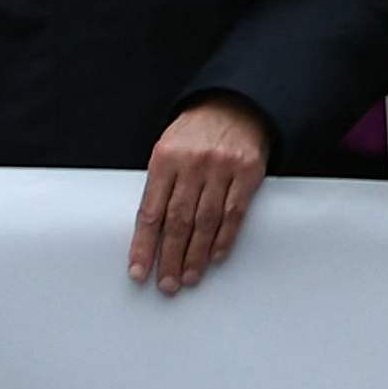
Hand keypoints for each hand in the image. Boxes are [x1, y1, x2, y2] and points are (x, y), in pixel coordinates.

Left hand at [129, 98, 269, 293]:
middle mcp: (193, 163)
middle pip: (178, 221)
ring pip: (206, 221)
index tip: (139, 272)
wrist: (235, 103)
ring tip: (189, 277)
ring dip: (196, 255)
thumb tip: (148, 235)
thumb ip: (160, 185)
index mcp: (166, 158)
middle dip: (170, 258)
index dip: (144, 246)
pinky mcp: (248, 171)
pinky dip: (224, 238)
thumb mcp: (168, 148)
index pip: (151, 212)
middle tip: (167, 284)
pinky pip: (234, 212)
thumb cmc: (196, 132)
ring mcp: (222, 167)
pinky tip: (215, 256)